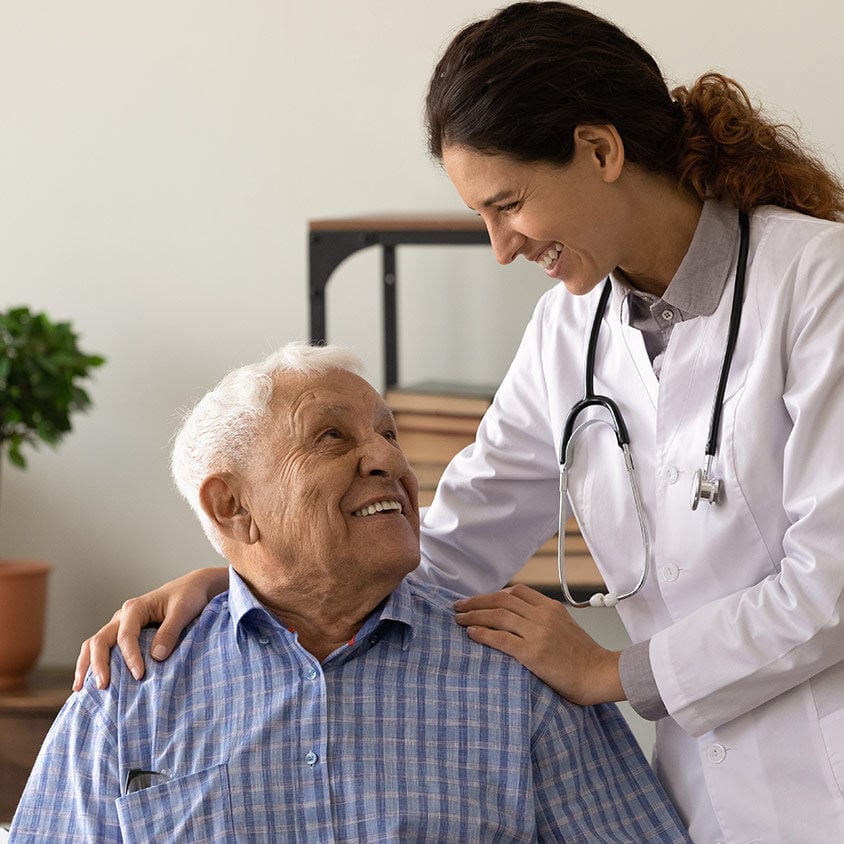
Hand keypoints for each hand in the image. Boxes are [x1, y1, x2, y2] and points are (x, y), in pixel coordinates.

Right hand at [73, 567, 227, 690]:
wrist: (192, 588)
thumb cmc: (189, 597)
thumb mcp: (183, 611)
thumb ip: (170, 631)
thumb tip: (156, 657)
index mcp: (135, 608)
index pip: (126, 636)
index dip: (131, 657)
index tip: (140, 675)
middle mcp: (122, 616)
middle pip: (100, 640)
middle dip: (98, 664)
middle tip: (103, 687)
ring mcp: (120, 625)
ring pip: (94, 644)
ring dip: (86, 665)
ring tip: (80, 689)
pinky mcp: (122, 633)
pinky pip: (102, 648)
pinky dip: (92, 663)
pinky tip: (88, 682)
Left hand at [454, 583, 623, 705]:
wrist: (600, 674)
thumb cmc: (584, 657)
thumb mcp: (565, 627)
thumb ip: (544, 619)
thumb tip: (518, 619)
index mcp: (551, 608)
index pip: (516, 592)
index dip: (493, 595)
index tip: (478, 601)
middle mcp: (543, 616)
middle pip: (501, 600)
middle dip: (476, 602)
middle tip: (458, 606)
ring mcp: (538, 633)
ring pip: (497, 616)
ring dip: (473, 616)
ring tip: (458, 619)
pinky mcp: (533, 653)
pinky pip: (500, 638)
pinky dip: (482, 634)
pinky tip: (471, 634)